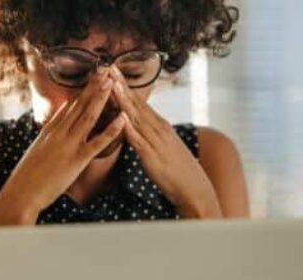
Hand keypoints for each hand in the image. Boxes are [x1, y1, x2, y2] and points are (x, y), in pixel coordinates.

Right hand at [0, 68, 126, 224]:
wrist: (21, 193)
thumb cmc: (26, 178)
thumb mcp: (35, 152)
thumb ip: (46, 139)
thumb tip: (53, 129)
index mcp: (49, 131)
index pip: (69, 107)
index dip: (82, 92)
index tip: (92, 79)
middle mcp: (59, 133)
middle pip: (79, 106)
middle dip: (93, 87)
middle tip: (105, 71)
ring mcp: (69, 145)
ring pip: (88, 116)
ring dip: (101, 98)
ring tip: (112, 82)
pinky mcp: (77, 159)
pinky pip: (98, 142)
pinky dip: (111, 129)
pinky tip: (123, 119)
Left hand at [110, 66, 221, 217]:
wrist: (194, 189)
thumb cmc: (176, 170)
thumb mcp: (162, 146)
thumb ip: (149, 135)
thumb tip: (136, 126)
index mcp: (159, 126)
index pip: (139, 102)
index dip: (124, 86)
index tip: (113, 70)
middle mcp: (158, 129)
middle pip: (136, 103)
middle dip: (121, 85)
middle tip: (108, 66)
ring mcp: (156, 142)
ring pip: (136, 118)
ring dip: (123, 101)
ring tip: (112, 84)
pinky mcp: (152, 158)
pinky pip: (139, 142)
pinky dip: (130, 130)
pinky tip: (121, 120)